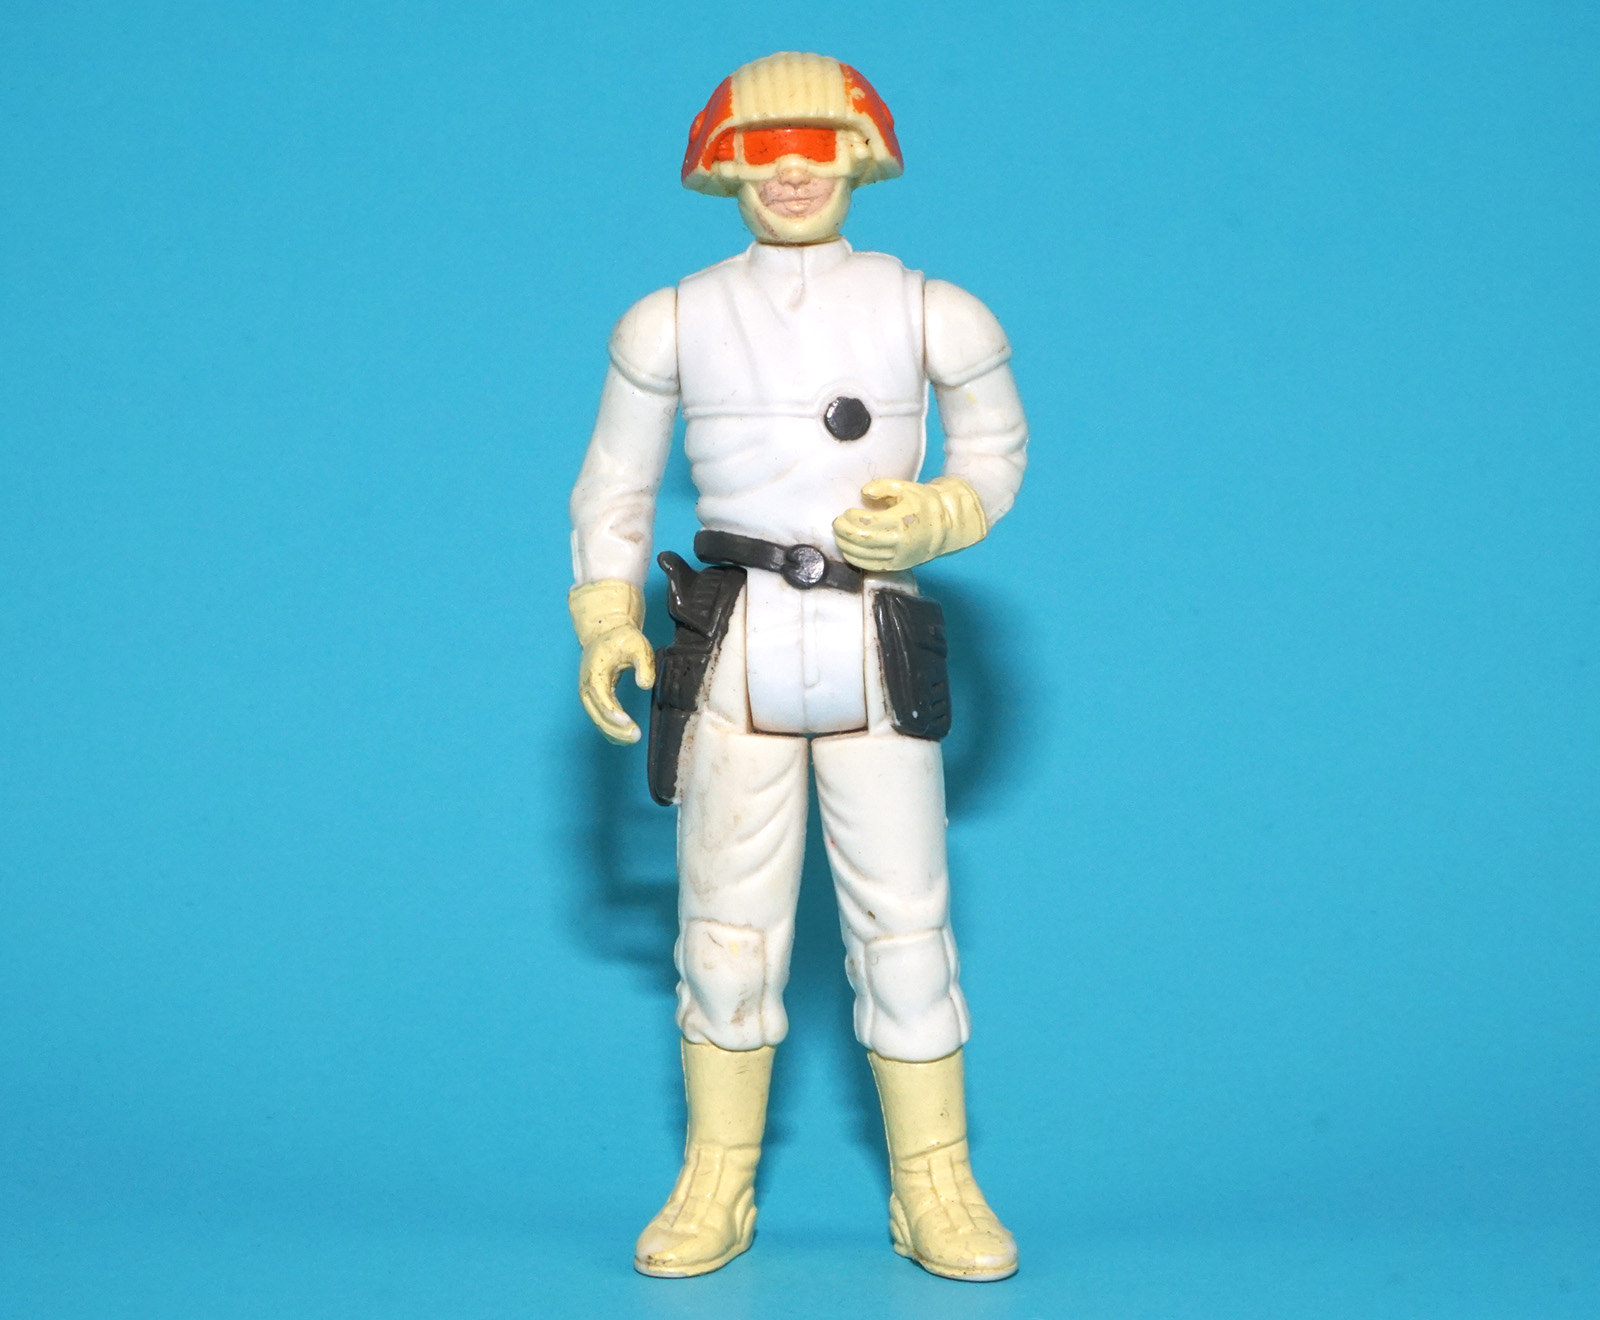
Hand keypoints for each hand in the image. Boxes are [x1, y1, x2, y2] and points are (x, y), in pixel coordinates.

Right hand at [569, 579, 655, 744]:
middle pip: (597, 715)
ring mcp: (588, 694)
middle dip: (615, 729)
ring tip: (633, 739)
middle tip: (636, 736)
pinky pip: (599, 719)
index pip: (602, 700)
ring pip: (597, 720)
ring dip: (613, 733)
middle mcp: (587, 687)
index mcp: (595, 674)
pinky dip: (610, 730)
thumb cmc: (622, 639)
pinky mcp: (593, 698)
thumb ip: (643, 664)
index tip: (629, 725)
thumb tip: (645, 685)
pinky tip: (625, 737)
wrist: (605, 633)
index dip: (615, 715)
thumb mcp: (638, 645)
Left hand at [831, 475, 987, 571]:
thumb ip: (883, 486)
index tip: (846, 512)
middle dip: (844, 533)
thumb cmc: (924, 503)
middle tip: (837, 524)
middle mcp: (899, 543)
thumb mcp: (906, 487)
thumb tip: (864, 493)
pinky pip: (871, 566)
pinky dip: (855, 559)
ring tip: (839, 535)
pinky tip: (848, 549)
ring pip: (864, 556)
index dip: (851, 519)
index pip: (867, 524)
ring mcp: (898, 557)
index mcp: (902, 522)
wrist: (947, 526)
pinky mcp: (897, 566)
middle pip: (862, 541)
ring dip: (846, 546)